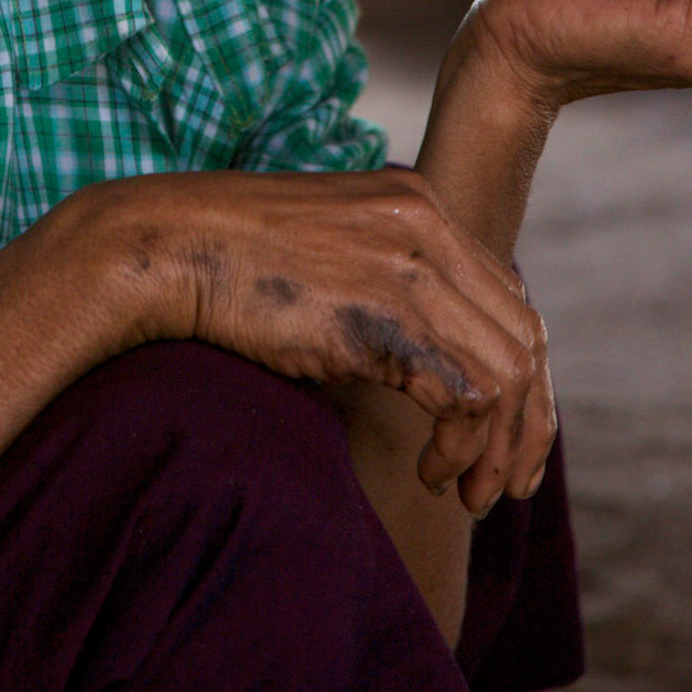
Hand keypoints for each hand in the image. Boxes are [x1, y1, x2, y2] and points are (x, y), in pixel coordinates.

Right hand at [111, 167, 553, 517]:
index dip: (521, 380)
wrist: (165, 244)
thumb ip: (390, 286)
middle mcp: (428, 224)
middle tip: (493, 486)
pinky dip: (461, 443)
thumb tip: (431, 364)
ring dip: (493, 444)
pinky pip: (469, 390)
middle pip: (526, 335)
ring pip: (509, 369)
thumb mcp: (332, 256)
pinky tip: (430, 472)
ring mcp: (410, 262)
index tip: (496, 440)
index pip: (512, 299)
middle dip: (524, 423)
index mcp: (419, 205)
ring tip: (457, 487)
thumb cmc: (232, 266)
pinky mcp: (384, 311)